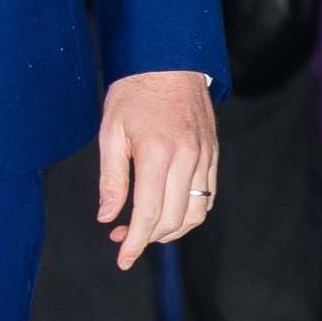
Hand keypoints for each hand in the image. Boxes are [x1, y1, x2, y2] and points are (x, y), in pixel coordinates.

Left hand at [97, 70, 216, 269]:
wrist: (170, 60)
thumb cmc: (133, 93)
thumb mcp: (110, 132)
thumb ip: (111, 178)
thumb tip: (108, 217)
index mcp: (158, 153)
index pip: (149, 213)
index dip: (135, 242)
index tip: (122, 260)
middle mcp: (188, 159)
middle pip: (173, 219)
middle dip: (147, 238)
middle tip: (121, 238)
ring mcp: (205, 157)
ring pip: (195, 213)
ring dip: (170, 230)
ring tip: (143, 228)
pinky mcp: (213, 155)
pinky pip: (207, 196)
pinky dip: (189, 213)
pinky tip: (166, 211)